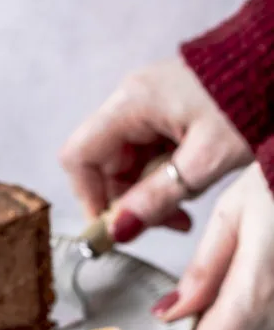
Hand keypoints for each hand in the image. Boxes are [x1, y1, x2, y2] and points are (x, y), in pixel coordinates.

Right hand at [60, 57, 252, 240]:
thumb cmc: (250, 100)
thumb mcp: (205, 160)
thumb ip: (158, 197)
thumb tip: (119, 229)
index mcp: (131, 103)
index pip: (79, 156)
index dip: (88, 197)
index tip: (114, 226)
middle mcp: (130, 101)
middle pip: (102, 165)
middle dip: (127, 202)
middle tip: (162, 224)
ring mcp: (146, 107)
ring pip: (125, 166)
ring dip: (147, 195)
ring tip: (183, 211)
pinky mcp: (164, 114)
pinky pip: (146, 156)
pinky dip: (161, 180)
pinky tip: (188, 189)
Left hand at [153, 163, 273, 329]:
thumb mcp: (233, 213)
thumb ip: (202, 271)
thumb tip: (169, 313)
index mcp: (255, 293)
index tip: (173, 326)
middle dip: (210, 323)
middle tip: (216, 279)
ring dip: (239, 314)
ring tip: (249, 268)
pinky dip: (263, 307)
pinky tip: (267, 273)